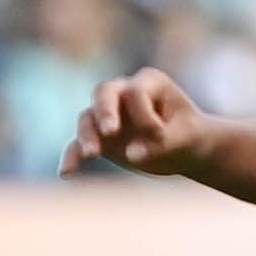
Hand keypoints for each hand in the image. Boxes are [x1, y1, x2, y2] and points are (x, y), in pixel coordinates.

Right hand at [64, 69, 214, 178]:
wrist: (184, 149)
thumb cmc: (189, 135)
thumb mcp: (186, 138)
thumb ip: (162, 143)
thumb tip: (131, 155)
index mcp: (149, 82)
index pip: (136, 93)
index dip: (146, 116)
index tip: (160, 135)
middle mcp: (123, 92)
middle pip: (104, 93)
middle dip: (105, 111)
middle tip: (110, 131)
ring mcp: (107, 114)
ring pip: (88, 119)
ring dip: (88, 136)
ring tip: (92, 154)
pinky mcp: (98, 137)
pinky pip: (78, 145)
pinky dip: (72, 158)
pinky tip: (67, 173)